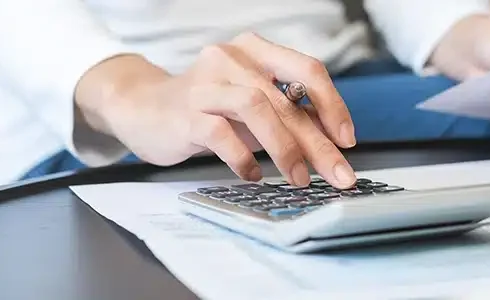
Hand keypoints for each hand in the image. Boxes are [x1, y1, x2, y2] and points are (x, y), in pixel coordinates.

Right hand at [76, 32, 357, 187]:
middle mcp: (232, 58)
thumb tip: (332, 146)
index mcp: (257, 50)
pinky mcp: (184, 112)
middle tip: (338, 175)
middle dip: (318, 143)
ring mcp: (206, 83)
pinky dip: (243, 157)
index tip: (347, 140)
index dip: (333, 105)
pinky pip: (220, 133)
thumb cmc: (208, 108)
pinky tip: (253, 175)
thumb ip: (288, 115)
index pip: (308, 70)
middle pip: (286, 100)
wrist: (142, 108)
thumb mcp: (253, 104)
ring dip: (284, 148)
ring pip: (257, 108)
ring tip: (298, 178)